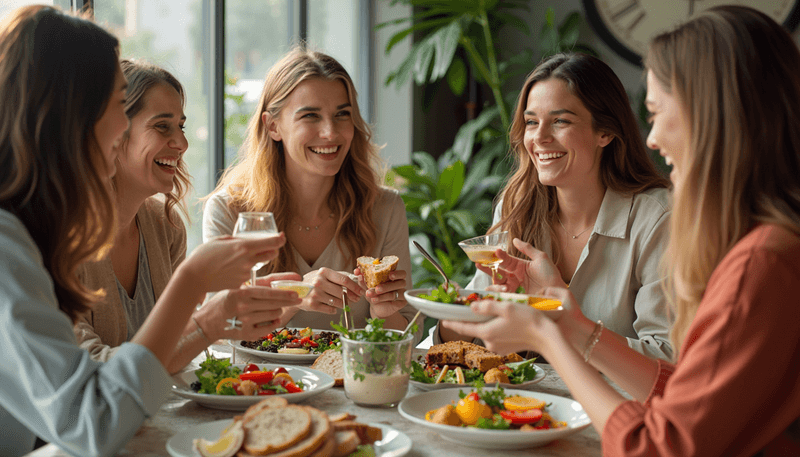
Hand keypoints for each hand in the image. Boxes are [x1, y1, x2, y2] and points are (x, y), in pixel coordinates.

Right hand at [181, 233, 285, 292]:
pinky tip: (229, 269)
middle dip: (272, 250)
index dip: (280, 239)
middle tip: (266, 247)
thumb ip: (236, 240)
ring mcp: (245, 273)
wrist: (194, 277)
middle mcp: (248, 260)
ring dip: (254, 261)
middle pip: (271, 255)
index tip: (282, 236)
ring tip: (236, 259)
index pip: (271, 243)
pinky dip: (243, 270)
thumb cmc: (203, 255)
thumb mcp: (221, 240)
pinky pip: (247, 274)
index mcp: (244, 246)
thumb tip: (246, 240)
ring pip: (258, 265)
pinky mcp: (241, 283)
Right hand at [195, 272, 302, 340]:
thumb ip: (257, 285)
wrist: (207, 323)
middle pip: (275, 304)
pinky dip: (274, 321)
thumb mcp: (236, 288)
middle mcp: (244, 308)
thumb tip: (280, 282)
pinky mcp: (248, 334)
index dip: (285, 293)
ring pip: (274, 314)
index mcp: (241, 294)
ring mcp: (246, 322)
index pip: (269, 293)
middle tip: (297, 299)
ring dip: (278, 310)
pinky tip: (270, 318)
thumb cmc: (223, 302)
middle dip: (289, 301)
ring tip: (273, 308)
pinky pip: (270, 327)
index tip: (296, 293)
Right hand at [300, 268, 363, 314]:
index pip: (344, 280)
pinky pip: (330, 310)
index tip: (361, 292)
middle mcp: (318, 281)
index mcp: (324, 272)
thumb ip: (340, 276)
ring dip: (343, 304)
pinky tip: (333, 307)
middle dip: (352, 297)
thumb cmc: (316, 281)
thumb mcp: (326, 275)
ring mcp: (315, 294)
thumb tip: (358, 280)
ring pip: (337, 302)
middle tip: (356, 299)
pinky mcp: (312, 304)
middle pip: (342, 292)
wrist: (297, 290)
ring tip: (344, 303)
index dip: (355, 287)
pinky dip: (334, 309)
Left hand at [356, 267, 407, 318]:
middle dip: (387, 285)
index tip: (390, 275)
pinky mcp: (401, 302)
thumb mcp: (367, 285)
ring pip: (395, 292)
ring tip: (370, 294)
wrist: (376, 307)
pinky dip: (382, 299)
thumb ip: (363, 278)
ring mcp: (401, 293)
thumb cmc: (374, 293)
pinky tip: (374, 300)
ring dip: (382, 293)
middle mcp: (400, 284)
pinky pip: (394, 300)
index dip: (397, 273)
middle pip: (401, 282)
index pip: (401, 273)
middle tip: (377, 288)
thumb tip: (357, 271)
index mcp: (394, 276)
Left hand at [441, 287, 574, 354]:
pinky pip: (494, 336)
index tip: (442, 319)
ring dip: (482, 322)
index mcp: (487, 332)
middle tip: (466, 308)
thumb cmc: (529, 321)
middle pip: (473, 329)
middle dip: (469, 319)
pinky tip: (499, 320)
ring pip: (484, 332)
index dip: (451, 322)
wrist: (547, 338)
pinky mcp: (506, 348)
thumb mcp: (507, 307)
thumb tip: (472, 306)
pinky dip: (492, 327)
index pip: (463, 328)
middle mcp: (490, 342)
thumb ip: (487, 306)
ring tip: (485, 311)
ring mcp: (498, 347)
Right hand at [479, 238, 565, 293]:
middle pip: (497, 271)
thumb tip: (514, 239)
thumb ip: (527, 248)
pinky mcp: (514, 297)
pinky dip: (499, 292)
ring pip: (497, 283)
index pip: (505, 260)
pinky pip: (502, 294)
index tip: (494, 251)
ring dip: (494, 282)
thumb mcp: (541, 258)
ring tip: (500, 283)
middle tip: (478, 264)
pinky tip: (503, 290)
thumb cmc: (551, 275)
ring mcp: (514, 287)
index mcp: (519, 266)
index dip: (498, 256)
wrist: (557, 293)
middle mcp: (514, 276)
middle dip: (487, 268)